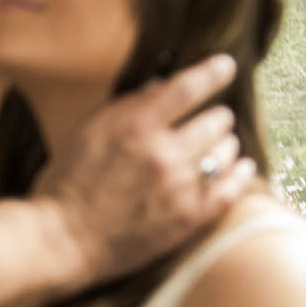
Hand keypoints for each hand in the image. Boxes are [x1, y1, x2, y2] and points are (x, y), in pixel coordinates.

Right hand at [38, 54, 255, 283]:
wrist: (62, 240)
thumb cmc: (67, 183)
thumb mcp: (88, 131)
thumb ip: (128, 107)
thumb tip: (163, 85)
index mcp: (136, 126)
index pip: (188, 87)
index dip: (213, 72)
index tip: (226, 66)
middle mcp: (163, 153)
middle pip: (215, 120)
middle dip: (216, 116)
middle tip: (213, 119)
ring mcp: (179, 187)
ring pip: (226, 152)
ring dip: (225, 144)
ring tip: (220, 146)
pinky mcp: (188, 219)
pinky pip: (231, 190)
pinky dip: (240, 175)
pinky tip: (242, 168)